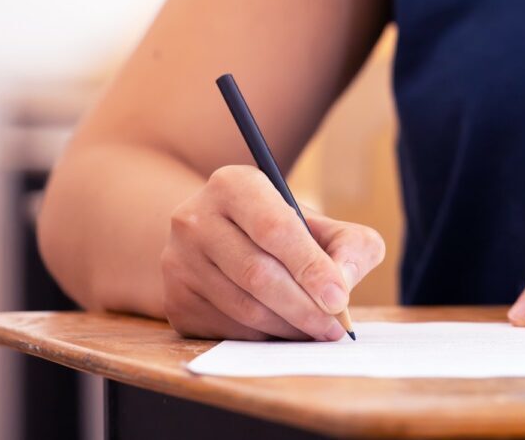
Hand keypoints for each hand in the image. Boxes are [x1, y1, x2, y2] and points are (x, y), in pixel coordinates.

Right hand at [161, 165, 385, 340]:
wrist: (217, 238)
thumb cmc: (280, 231)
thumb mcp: (319, 223)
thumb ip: (349, 245)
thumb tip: (343, 283)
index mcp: (233, 185)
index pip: (275, 228)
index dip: (310, 267)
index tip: (340, 299)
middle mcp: (194, 218)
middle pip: (258, 274)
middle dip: (304, 307)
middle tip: (335, 327)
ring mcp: (178, 261)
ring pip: (244, 308)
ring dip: (288, 327)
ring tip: (316, 330)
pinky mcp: (175, 300)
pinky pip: (228, 331)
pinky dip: (264, 338)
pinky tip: (283, 329)